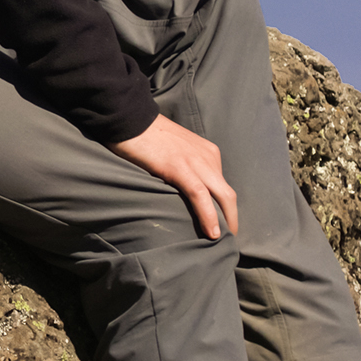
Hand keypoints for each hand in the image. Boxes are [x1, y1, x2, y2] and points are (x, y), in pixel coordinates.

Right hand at [109, 111, 235, 239]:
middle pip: (228, 194)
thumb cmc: (145, 135)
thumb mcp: (173, 151)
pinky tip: (211, 233)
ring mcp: (195, 161)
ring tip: (224, 243)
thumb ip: (183, 167)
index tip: (221, 224)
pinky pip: (200, 196)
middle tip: (230, 240)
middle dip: (232, 218)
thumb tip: (181, 190)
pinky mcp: (179, 167)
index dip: (223, 207)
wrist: (129, 117)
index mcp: (207, 152)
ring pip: (221, 196)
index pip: (221, 185)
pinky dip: (208, 216)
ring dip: (226, 222)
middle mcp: (207, 156)